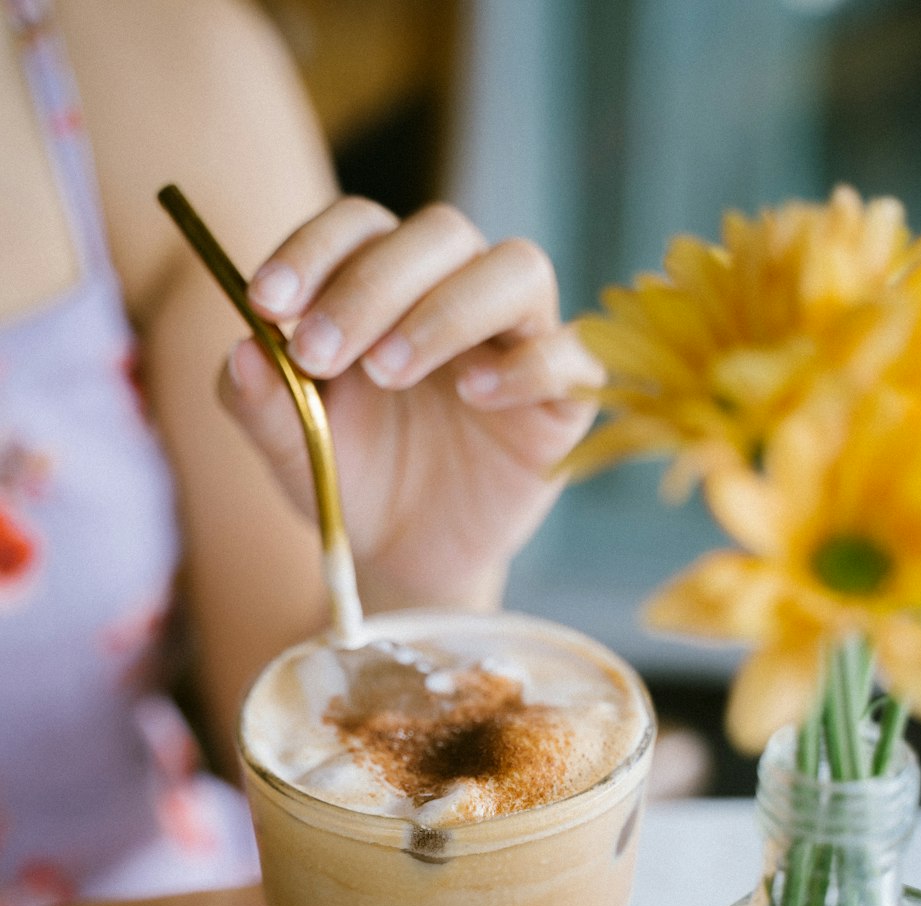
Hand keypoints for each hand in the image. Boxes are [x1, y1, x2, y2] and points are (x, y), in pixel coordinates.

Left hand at [218, 197, 602, 610]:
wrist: (405, 556)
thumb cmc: (351, 479)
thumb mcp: (292, 449)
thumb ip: (261, 400)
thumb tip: (242, 349)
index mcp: (385, 282)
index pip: (359, 225)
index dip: (313, 250)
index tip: (265, 302)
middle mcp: (457, 290)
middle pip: (439, 233)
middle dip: (370, 285)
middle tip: (319, 352)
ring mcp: (518, 337)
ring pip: (515, 268)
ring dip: (446, 309)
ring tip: (387, 371)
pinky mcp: (562, 397)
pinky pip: (568, 354)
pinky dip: (523, 365)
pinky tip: (473, 396)